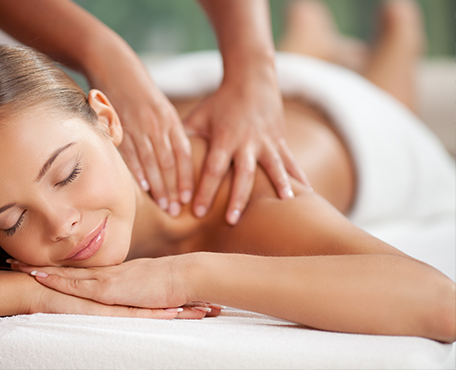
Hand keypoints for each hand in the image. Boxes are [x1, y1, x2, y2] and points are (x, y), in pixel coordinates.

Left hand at [9, 256, 220, 317]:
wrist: (185, 276)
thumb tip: (125, 297)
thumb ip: (132, 292)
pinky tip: (39, 276)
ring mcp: (105, 279)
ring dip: (38, 268)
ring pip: (64, 273)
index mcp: (112, 274)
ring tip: (14, 264)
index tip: (35, 261)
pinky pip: (77, 284)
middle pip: (65, 267)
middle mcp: (104, 273)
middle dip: (37, 263)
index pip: (78, 270)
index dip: (56, 266)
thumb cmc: (171, 284)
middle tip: (11, 257)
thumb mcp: (146, 289)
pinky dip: (56, 279)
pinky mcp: (109, 289)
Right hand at [92, 70, 193, 216]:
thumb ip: (168, 132)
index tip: (189, 198)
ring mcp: (138, 126)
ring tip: (163, 206)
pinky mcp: (118, 126)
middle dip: (174, 189)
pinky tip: (143, 189)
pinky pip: (130, 154)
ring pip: (151, 162)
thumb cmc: (139, 90)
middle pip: (169, 163)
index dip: (186, 178)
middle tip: (177, 211)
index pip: (183, 154)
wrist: (114, 64)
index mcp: (170, 119)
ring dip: (158, 187)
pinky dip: (137, 173)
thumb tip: (175, 160)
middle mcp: (157, 124)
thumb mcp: (160, 108)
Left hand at [184, 66, 309, 224]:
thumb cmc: (220, 101)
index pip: (213, 169)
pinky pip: (290, 160)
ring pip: (273, 167)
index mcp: (224, 137)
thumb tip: (162, 159)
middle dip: (237, 198)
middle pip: (243, 174)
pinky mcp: (279, 140)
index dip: (205, 191)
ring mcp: (266, 141)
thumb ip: (184, 137)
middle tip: (231, 221)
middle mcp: (247, 141)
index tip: (196, 212)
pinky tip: (307, 193)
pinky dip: (298, 176)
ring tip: (285, 204)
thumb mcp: (198, 116)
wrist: (251, 78)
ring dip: (279, 185)